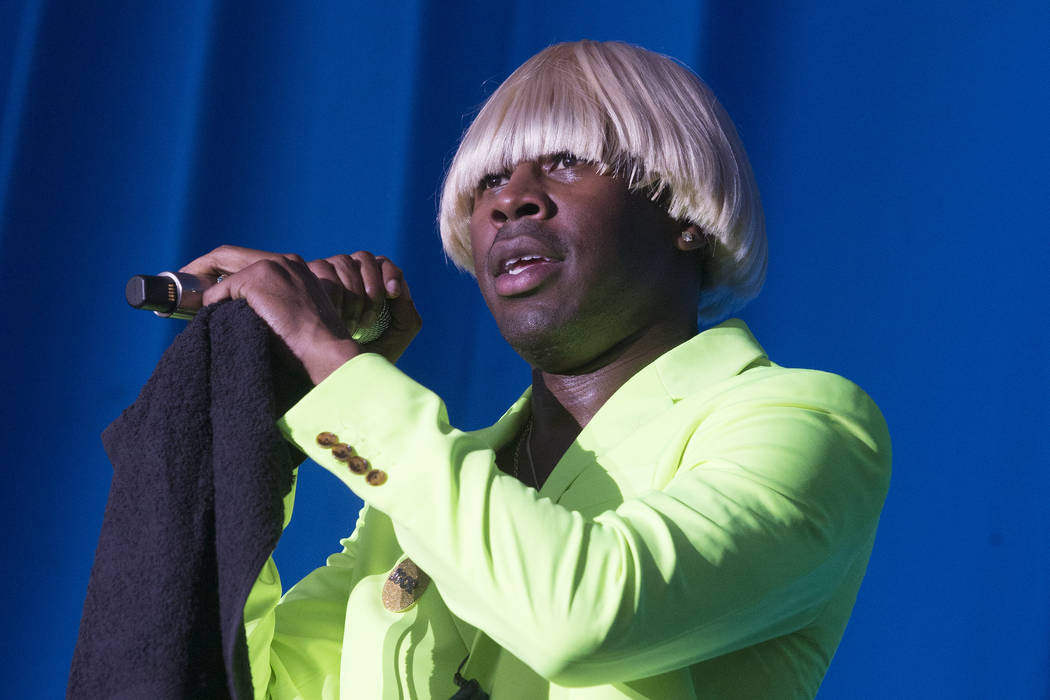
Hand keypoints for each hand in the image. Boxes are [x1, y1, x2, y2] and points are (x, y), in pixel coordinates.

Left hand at [180, 245, 420, 383]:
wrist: (327, 351)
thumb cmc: (313, 346)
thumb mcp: (295, 315)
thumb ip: (273, 303)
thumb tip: (233, 311)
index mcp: (294, 267)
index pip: (247, 260)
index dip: (221, 269)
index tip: (204, 283)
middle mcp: (283, 261)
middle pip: (227, 254)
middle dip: (199, 268)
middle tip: (182, 286)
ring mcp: (271, 267)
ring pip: (223, 272)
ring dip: (203, 290)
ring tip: (186, 306)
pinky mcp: (257, 280)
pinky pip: (220, 292)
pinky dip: (212, 306)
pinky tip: (213, 320)